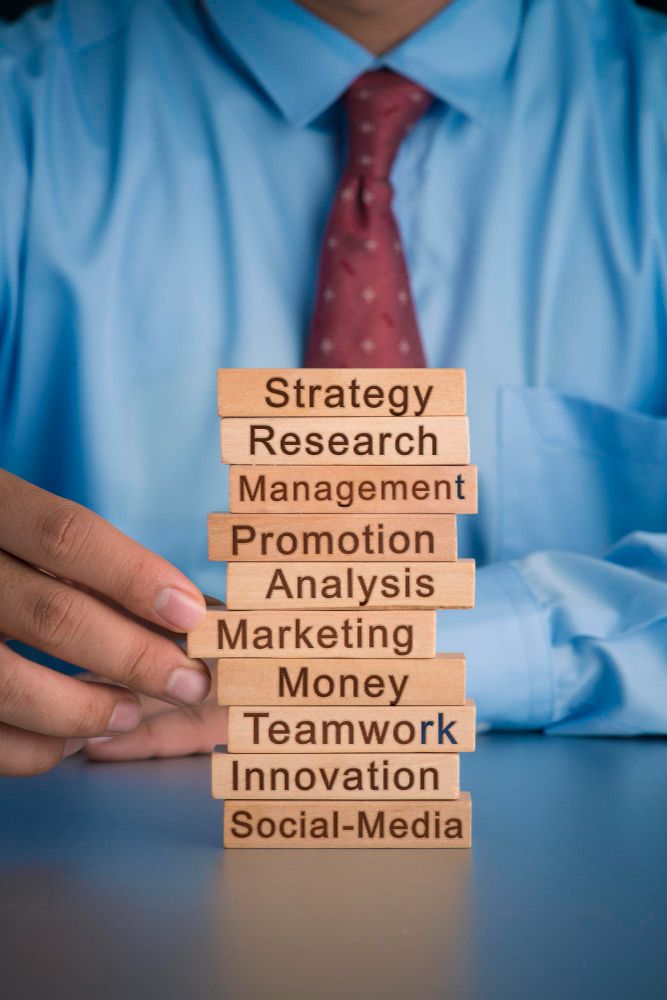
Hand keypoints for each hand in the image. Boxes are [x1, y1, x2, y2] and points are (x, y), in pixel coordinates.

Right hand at [0, 470, 209, 775]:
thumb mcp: (17, 528)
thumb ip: (79, 560)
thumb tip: (179, 612)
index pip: (65, 535)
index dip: (134, 575)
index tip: (191, 612)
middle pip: (54, 615)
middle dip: (135, 656)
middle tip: (189, 680)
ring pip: (12, 683)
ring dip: (87, 709)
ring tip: (132, 712)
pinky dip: (37, 746)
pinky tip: (73, 736)